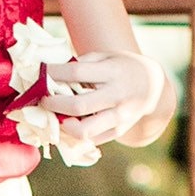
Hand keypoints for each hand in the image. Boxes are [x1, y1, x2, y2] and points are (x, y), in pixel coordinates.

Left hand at [44, 50, 162, 149]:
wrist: (153, 87)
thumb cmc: (122, 67)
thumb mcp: (106, 56)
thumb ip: (83, 63)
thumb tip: (52, 74)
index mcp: (113, 72)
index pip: (77, 73)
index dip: (54, 74)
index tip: (41, 73)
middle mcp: (118, 96)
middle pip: (77, 106)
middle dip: (53, 104)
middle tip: (43, 100)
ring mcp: (120, 117)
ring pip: (84, 130)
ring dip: (63, 125)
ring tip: (56, 116)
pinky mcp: (119, 131)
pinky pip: (91, 139)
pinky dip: (74, 134)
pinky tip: (67, 123)